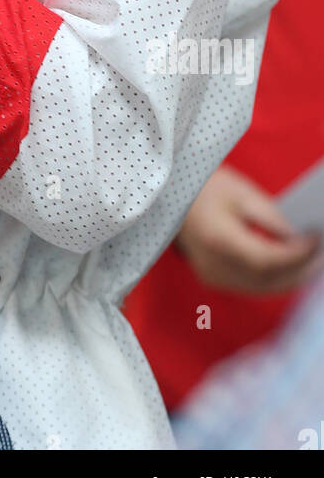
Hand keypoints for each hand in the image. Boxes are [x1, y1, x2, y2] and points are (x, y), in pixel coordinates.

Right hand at [176, 164, 322, 294]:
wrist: (170, 196)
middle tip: (323, 257)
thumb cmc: (207, 189)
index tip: (317, 241)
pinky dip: (275, 280)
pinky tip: (293, 269)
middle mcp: (213, 265)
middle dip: (299, 271)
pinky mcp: (214, 279)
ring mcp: (212, 276)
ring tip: (315, 265)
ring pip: (261, 288)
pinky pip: (252, 285)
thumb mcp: (242, 192)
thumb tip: (299, 240)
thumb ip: (271, 218)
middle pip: (266, 280)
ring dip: (290, 279)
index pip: (265, 259)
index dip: (295, 255)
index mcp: (217, 239)